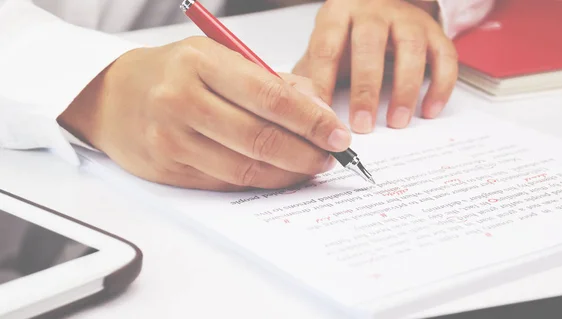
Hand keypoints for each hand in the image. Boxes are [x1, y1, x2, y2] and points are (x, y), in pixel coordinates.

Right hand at [58, 37, 350, 190]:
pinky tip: (278, 176)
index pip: (270, 96)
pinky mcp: (169, 169)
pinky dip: (260, 182)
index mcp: (200, 62)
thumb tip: (316, 110)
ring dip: (287, 173)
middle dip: (305, 152)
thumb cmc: (172, 73)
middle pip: (260, 137)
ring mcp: (172, 138)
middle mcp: (182, 99)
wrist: (112, 97)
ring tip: (310, 168)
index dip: (311, 120)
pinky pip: (226, 183)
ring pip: (245, 167)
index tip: (338, 133)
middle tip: (331, 156)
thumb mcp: (218, 58)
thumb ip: (269, 81)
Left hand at [293, 0, 457, 132]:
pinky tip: (429, 110)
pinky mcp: (434, 31)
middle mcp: (373, 11)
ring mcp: (406, 19)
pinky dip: (439, 85)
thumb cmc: (349, 35)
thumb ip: (310, 74)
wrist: (384, 6)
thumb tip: (294, 111)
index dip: (323, 84)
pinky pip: (444, 57)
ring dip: (404, 89)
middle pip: (369, 46)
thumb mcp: (325, 46)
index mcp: (338, 14)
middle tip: (362, 125)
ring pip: (409, 50)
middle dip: (365, 89)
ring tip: (397, 121)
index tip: (321, 118)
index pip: (327, 48)